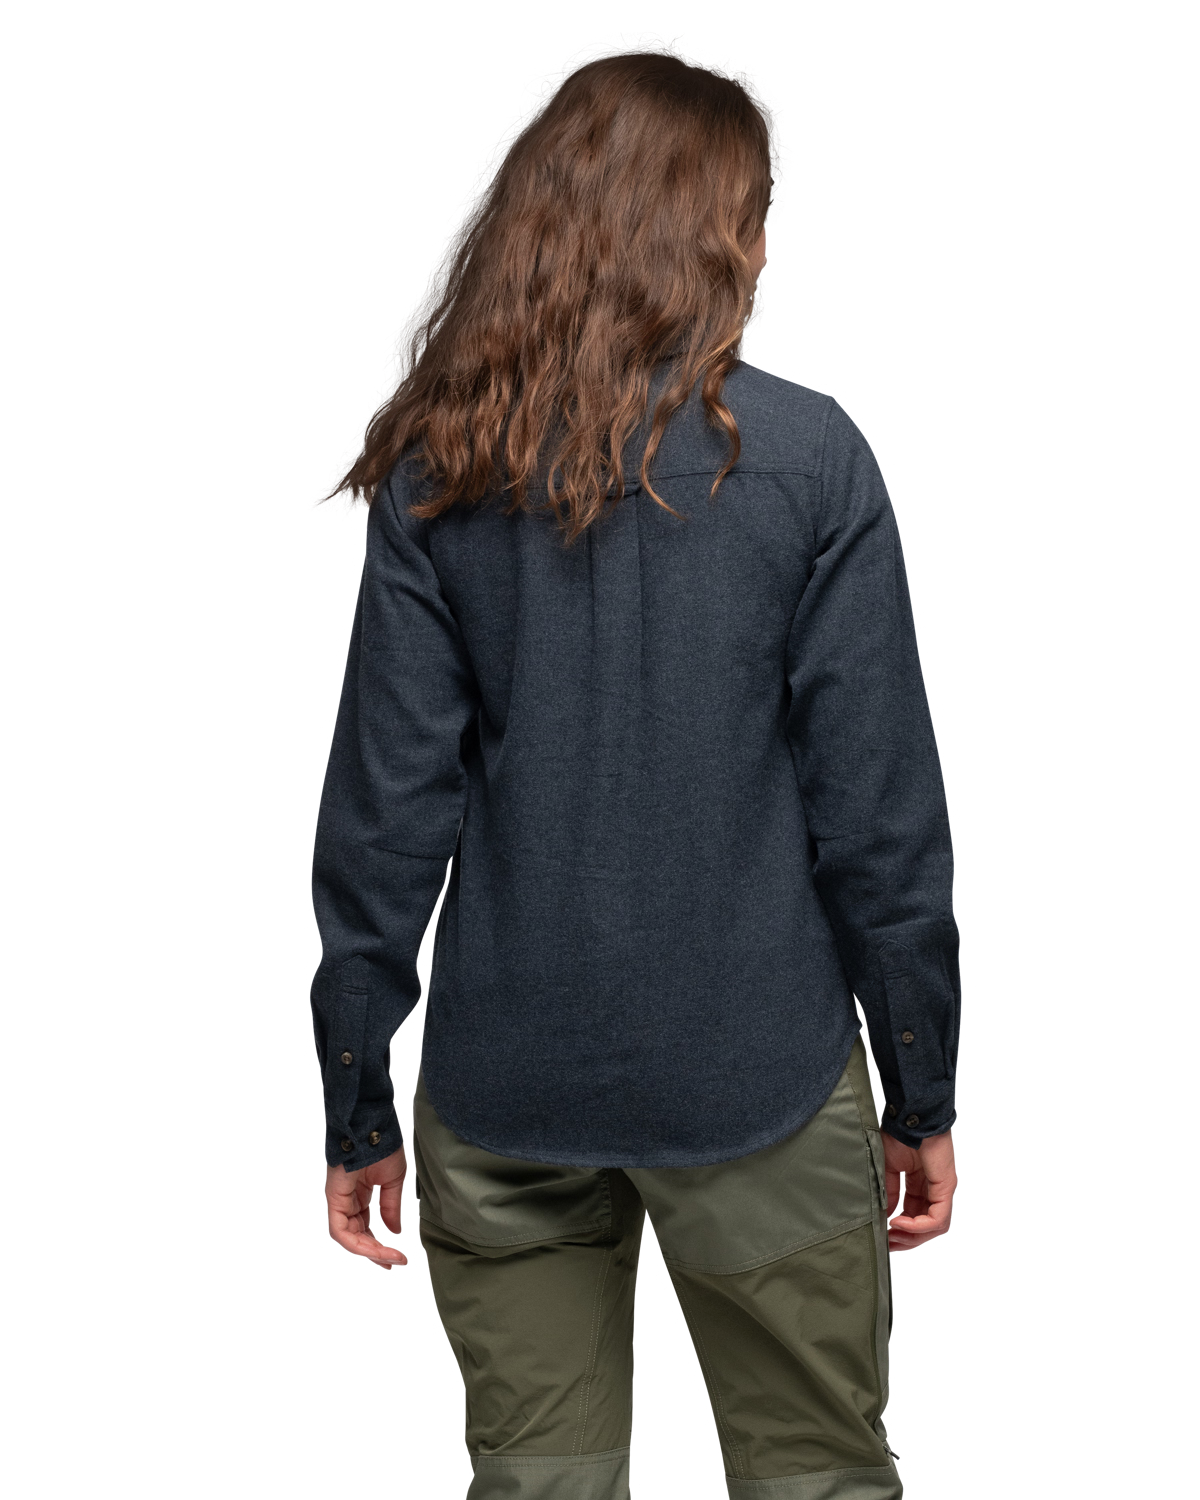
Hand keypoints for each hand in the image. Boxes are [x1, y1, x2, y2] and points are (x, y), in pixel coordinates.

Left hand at [325, 1144, 409, 1269]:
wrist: (373, 1126)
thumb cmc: (382, 1147)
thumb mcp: (392, 1181)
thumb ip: (390, 1207)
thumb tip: (394, 1232)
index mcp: (359, 1195)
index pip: (365, 1228)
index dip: (379, 1244)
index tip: (398, 1256)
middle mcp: (346, 1200)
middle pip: (357, 1236)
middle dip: (375, 1253)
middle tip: (394, 1263)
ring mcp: (338, 1200)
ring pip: (348, 1237)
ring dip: (369, 1252)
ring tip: (390, 1259)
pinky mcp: (334, 1199)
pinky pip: (340, 1230)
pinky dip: (357, 1243)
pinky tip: (377, 1249)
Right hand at [881, 1128, 956, 1252]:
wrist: (909, 1117)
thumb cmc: (898, 1135)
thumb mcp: (887, 1169)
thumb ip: (888, 1192)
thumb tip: (883, 1216)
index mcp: (921, 1183)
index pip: (914, 1214)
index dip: (900, 1228)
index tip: (882, 1235)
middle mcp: (934, 1189)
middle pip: (926, 1225)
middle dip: (906, 1238)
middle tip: (888, 1244)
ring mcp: (943, 1189)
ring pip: (934, 1226)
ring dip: (913, 1236)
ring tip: (892, 1235)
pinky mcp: (946, 1188)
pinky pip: (937, 1218)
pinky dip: (918, 1225)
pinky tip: (900, 1223)